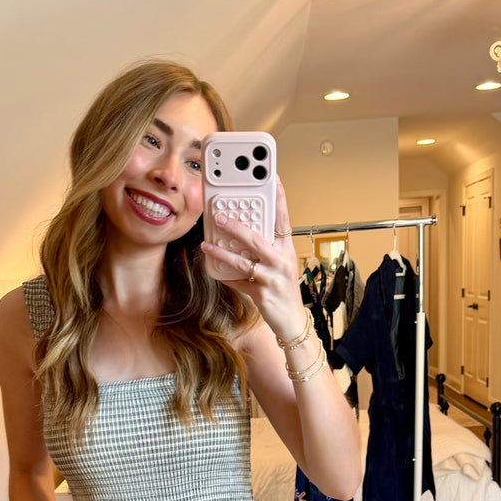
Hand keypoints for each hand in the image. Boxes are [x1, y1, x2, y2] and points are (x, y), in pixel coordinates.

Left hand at [200, 176, 307, 342]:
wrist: (292, 321)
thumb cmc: (283, 290)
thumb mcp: (279, 265)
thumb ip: (264, 249)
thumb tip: (241, 233)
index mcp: (286, 249)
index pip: (283, 218)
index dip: (278, 198)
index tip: (272, 178)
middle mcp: (282, 261)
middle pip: (257, 238)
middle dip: (236, 226)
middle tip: (219, 216)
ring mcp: (273, 278)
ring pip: (244, 261)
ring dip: (223, 252)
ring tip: (207, 245)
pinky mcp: (263, 294)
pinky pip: (239, 282)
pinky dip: (226, 277)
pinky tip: (215, 271)